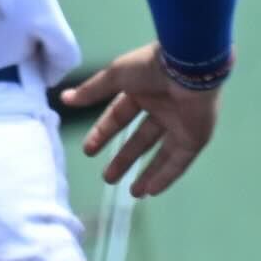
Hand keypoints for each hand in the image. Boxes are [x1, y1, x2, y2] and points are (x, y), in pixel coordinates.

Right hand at [59, 44, 220, 198]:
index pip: (119, 117)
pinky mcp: (195, 138)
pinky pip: (179, 162)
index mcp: (142, 92)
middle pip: (139, 140)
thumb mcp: (115, 76)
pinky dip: (166, 176)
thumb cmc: (150, 67)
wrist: (187, 67)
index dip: (103, 133)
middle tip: (107, 178)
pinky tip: (152, 191)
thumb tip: (64, 98)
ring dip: (146, 173)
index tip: (88, 151)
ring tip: (132, 192)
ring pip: (160, 154)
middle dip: (123, 159)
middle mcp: (161, 110)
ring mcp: (179, 125)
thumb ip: (92, 90)